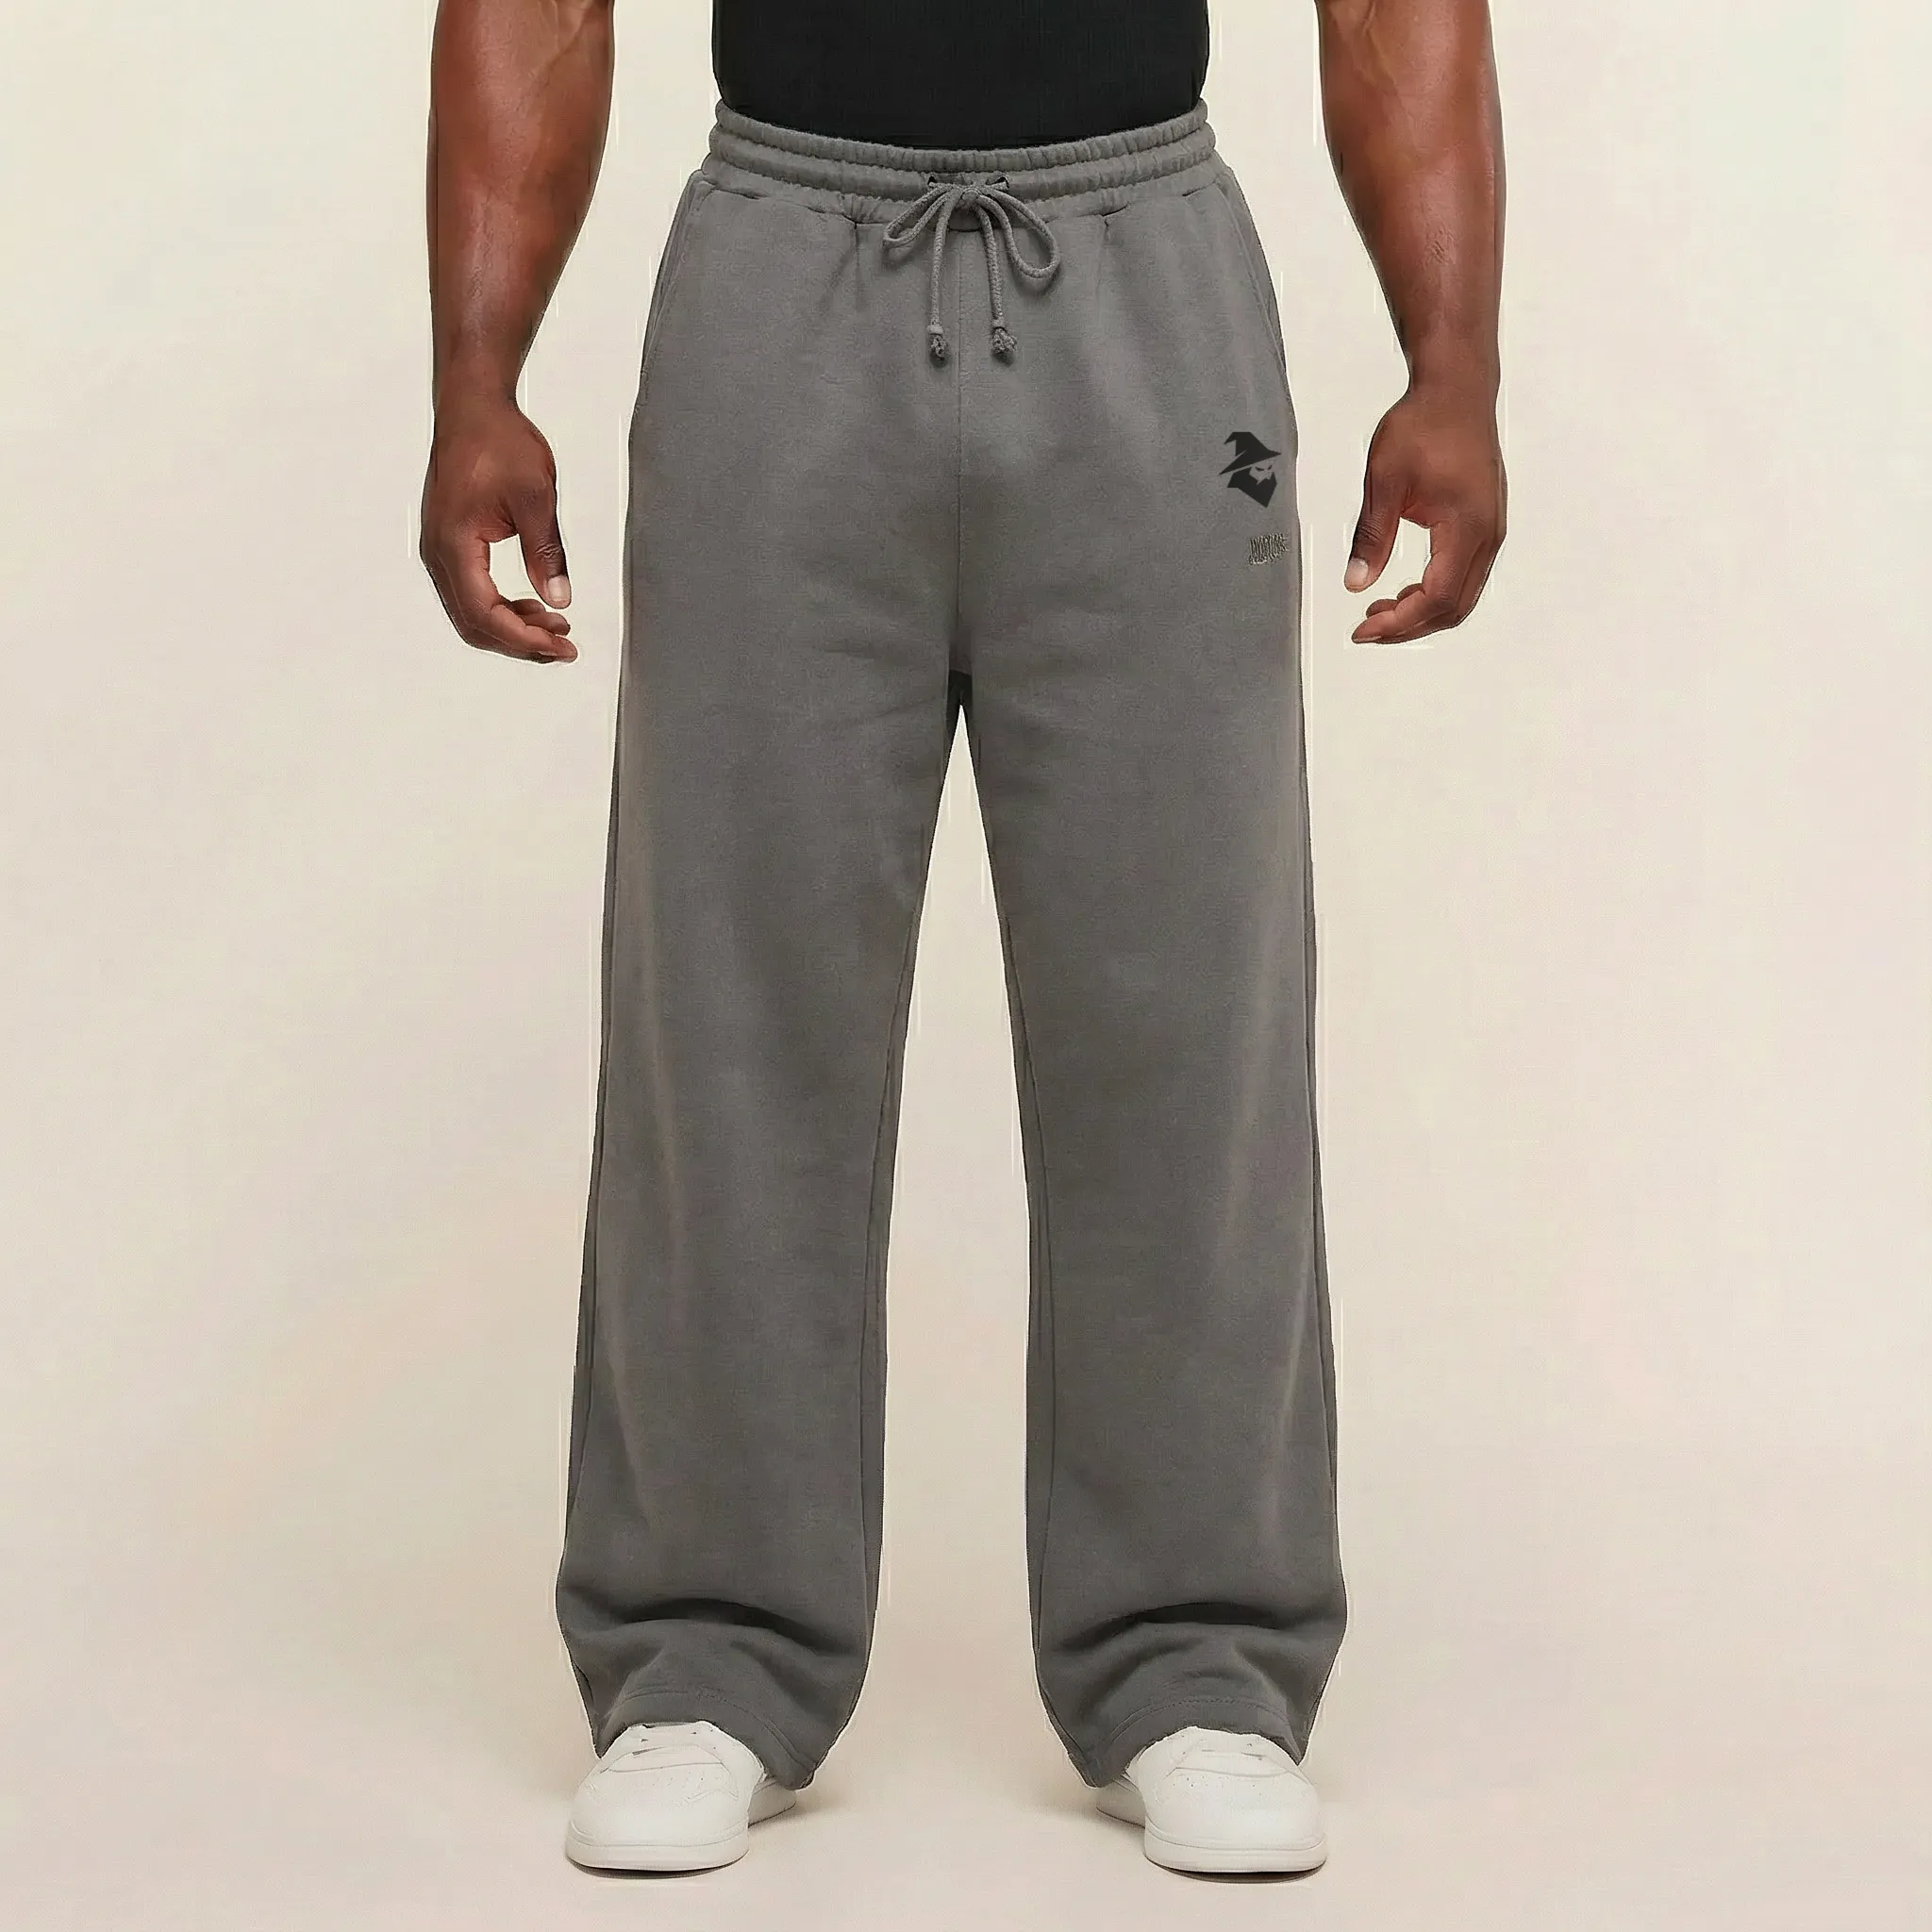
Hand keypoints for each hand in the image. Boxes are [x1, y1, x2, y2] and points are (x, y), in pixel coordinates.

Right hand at [419, 393, 577, 663]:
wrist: (473, 407)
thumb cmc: (498, 440)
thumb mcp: (536, 496)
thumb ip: (546, 552)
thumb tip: (558, 600)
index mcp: (454, 543)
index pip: (485, 614)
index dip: (525, 638)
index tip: (562, 645)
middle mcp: (438, 552)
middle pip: (474, 624)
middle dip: (520, 641)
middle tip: (563, 645)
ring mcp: (440, 549)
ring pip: (471, 612)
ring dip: (512, 626)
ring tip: (555, 625)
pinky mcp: (449, 543)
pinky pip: (470, 591)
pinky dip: (501, 607)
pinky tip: (532, 604)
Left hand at [1345, 381, 1506, 643]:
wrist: (1456, 389)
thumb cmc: (1424, 424)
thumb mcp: (1384, 482)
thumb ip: (1371, 537)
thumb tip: (1356, 583)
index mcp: (1467, 527)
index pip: (1436, 598)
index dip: (1399, 622)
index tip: (1363, 629)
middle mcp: (1488, 534)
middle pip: (1454, 607)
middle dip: (1409, 626)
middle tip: (1368, 629)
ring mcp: (1490, 530)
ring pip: (1462, 596)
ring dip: (1422, 612)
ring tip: (1380, 611)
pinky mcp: (1485, 524)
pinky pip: (1464, 575)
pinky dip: (1434, 593)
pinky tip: (1404, 589)